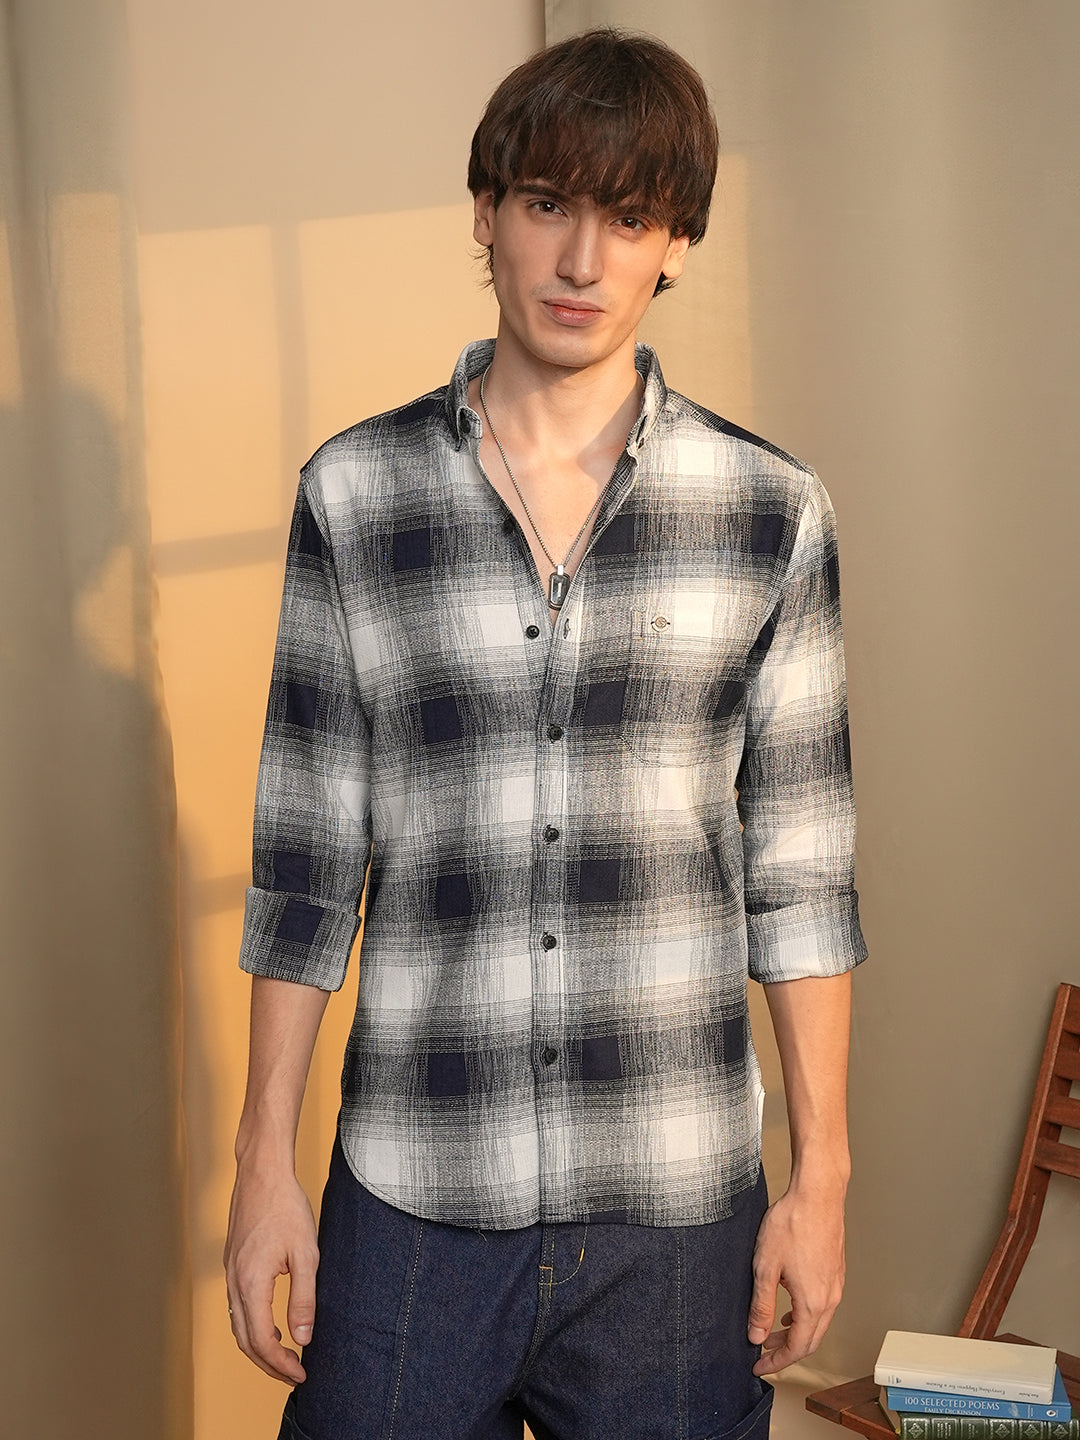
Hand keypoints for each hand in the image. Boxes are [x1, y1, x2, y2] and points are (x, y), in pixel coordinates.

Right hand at [224, 1161, 319, 1383]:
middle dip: (268, 1364)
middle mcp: (234, 1282)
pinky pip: (237, 1307)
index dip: (281, 1364)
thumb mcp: (306, 1254)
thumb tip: (303, 1338)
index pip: (262, 1341)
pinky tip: (272, 1324)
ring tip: (285, 1356)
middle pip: (245, 1340)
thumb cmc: (286, 1207)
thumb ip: (304, 1298)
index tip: (302, 1374)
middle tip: (293, 1374)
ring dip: (258, 1347)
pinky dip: (252, 1325)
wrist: (262, 1173)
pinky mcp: (232, 1264)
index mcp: (251, 1283)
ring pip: (238, 1325)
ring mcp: (229, 1273)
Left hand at [747, 1180, 845, 1375]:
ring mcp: (835, 1284)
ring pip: (818, 1323)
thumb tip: (757, 1335)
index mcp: (813, 1303)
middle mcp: (830, 1298)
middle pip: (811, 1340)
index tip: (760, 1366)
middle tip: (763, 1353)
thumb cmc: (792, 1224)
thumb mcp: (765, 1267)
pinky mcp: (835, 1271)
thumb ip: (762, 1306)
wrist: (817, 1194)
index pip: (797, 1348)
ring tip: (772, 1330)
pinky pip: (823, 1305)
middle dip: (786, 1351)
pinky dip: (805, 1315)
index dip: (777, 1361)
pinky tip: (790, 1305)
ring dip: (796, 1332)